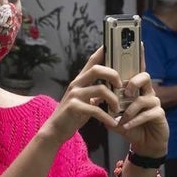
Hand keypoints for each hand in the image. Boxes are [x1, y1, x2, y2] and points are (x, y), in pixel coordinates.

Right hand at [43, 47, 167, 154]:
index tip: (115, 46)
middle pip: (97, 69)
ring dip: (114, 100)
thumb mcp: (84, 99)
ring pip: (101, 89)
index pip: (92, 60)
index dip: (103, 51)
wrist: (56, 129)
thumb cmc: (72, 115)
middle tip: (121, 86)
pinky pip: (96, 109)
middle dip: (113, 75)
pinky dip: (107, 117)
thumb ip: (94, 91)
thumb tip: (109, 87)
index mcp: (80, 80)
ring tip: (117, 110)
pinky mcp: (74, 108)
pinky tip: (113, 123)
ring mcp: (74, 95)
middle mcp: (76, 84)